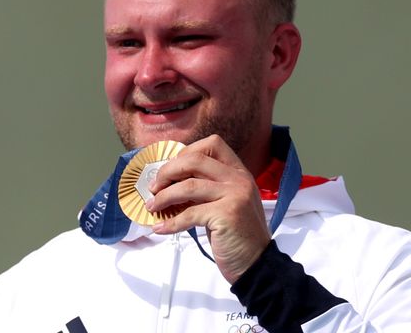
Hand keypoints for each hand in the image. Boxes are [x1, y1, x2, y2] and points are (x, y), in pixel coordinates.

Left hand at [146, 135, 270, 283]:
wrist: (257, 264)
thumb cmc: (236, 235)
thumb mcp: (226, 203)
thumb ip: (207, 188)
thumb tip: (170, 182)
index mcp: (239, 172)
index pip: (212, 145)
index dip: (186, 153)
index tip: (170, 170)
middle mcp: (239, 179)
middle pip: (194, 160)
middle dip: (168, 172)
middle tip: (154, 187)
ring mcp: (235, 195)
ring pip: (188, 186)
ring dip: (164, 197)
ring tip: (152, 207)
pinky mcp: (227, 215)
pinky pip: (189, 214)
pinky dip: (170, 222)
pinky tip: (161, 228)